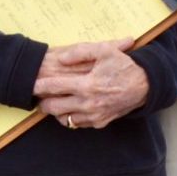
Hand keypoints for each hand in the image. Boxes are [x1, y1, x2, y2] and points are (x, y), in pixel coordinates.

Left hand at [31, 39, 146, 128]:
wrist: (145, 85)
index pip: (55, 87)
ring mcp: (94, 116)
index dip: (40, 86)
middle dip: (42, 103)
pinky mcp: (99, 123)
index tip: (31, 84)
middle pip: (54, 108)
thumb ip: (80, 51)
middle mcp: (89, 103)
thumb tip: (60, 58)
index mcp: (87, 85)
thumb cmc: (124, 65)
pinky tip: (68, 108)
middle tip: (37, 97)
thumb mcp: (104, 50)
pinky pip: (77, 124)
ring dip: (55, 112)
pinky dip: (69, 118)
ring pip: (64, 119)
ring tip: (51, 102)